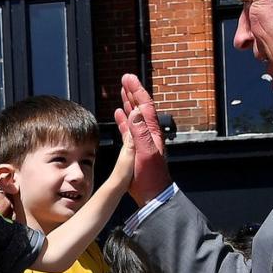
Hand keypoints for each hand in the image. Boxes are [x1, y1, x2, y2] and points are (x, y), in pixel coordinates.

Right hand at [114, 73, 171, 204]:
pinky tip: (119, 114)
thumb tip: (135, 111)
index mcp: (152, 132)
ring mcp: (142, 141)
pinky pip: (128, 129)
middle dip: (133, 92)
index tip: (128, 78)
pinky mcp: (135, 149)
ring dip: (128, 103)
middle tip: (125, 79)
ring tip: (122, 92)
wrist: (153, 195)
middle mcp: (148, 134)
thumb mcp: (145, 153)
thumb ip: (140, 132)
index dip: (137, 90)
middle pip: (140, 107)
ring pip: (134, 116)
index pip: (144, 106)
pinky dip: (124, 120)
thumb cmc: (151, 177)